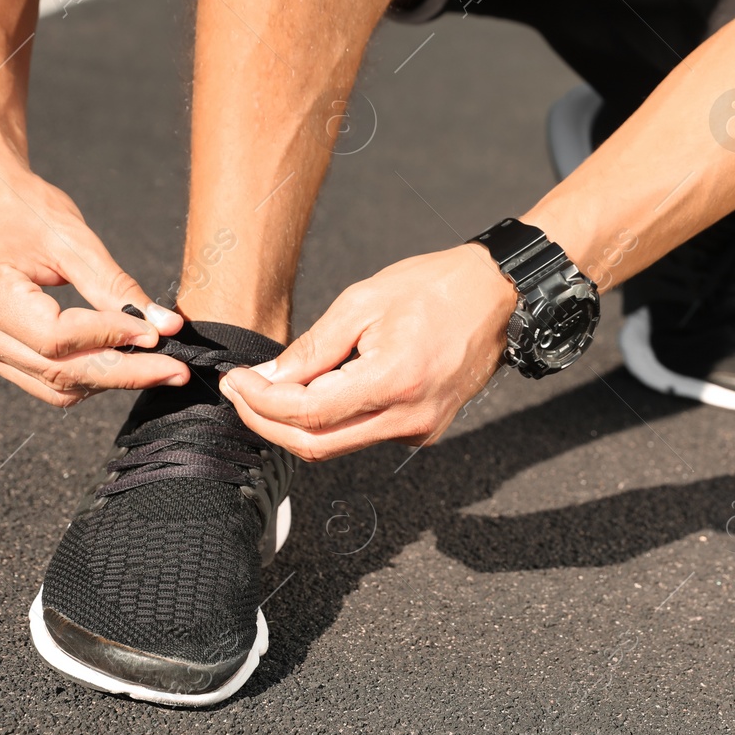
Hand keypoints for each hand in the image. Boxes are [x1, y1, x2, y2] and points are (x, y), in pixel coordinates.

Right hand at [0, 161, 189, 405]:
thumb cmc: (21, 207)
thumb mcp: (72, 238)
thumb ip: (117, 287)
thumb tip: (166, 326)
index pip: (56, 337)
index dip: (111, 338)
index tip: (158, 335)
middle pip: (57, 371)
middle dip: (123, 374)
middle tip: (176, 371)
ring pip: (53, 386)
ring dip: (108, 381)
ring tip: (155, 367)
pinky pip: (43, 379)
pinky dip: (86, 375)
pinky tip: (121, 362)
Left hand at [218, 245, 514, 459]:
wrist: (498, 297)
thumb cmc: (437, 288)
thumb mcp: (363, 301)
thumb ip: (314, 348)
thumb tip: (269, 380)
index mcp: (395, 380)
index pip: (308, 412)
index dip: (261, 403)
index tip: (236, 382)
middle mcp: (410, 418)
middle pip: (317, 446)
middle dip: (268, 423)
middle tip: (241, 392)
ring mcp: (420, 430)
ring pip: (339, 445)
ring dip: (297, 422)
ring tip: (275, 385)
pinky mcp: (424, 431)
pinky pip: (364, 435)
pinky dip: (332, 419)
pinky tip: (321, 388)